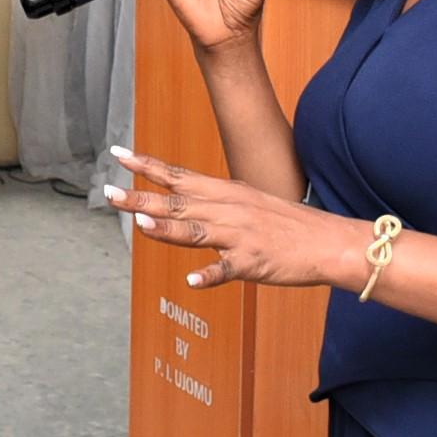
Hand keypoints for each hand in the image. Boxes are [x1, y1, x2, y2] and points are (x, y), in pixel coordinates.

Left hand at [103, 148, 356, 291]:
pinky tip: (192, 281)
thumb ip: (212, 204)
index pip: (179, 176)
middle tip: (108, 193)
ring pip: (197, 231)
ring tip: (140, 226)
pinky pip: (227, 270)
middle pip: (177, 203)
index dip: (147, 166)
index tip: (118, 154)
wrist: (328, 242)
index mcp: (225, 193)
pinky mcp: (253, 262)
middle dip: (140, 198)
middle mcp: (228, 210)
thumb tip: (180, 202)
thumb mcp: (247, 203)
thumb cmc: (287, 225)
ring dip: (168, 229)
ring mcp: (239, 236)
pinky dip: (210, 276)